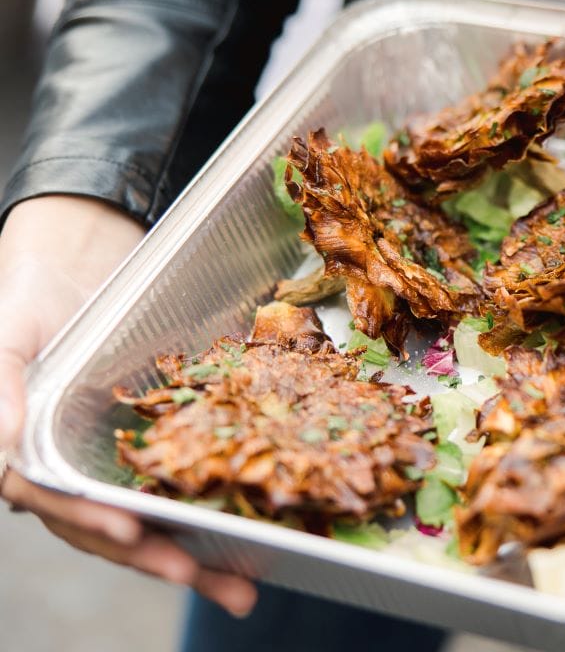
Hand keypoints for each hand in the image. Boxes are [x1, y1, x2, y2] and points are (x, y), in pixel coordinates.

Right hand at [0, 195, 256, 616]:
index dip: (90, 520)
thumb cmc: (29, 301)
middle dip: (157, 558)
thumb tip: (0, 448)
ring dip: (193, 555)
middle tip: (207, 579)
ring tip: (244, 585)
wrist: (74, 263)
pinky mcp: (157, 446)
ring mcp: (113, 464)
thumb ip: (2, 388)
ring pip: (151, 519)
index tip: (130, 533)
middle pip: (110, 529)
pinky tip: (255, 532)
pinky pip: (182, 482)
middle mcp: (71, 472)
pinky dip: (211, 508)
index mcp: (26, 456)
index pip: (56, 501)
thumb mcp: (8, 338)